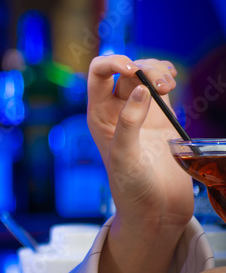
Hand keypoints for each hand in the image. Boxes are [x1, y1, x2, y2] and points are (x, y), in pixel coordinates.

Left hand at [87, 55, 194, 272]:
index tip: (131, 68)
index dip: (112, 62)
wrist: (156, 210)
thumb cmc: (132, 188)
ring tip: (170, 86)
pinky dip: (169, 76)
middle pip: (126, 69)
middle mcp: (117, 109)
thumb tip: (141, 89)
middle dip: (144, 67)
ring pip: (146, 74)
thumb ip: (129, 122)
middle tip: (163, 86)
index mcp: (99, 115)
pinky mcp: (163, 117)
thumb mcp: (124, 156)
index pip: (98, 73)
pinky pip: (163, 85)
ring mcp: (141, 112)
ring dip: (159, 70)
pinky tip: (173, 83)